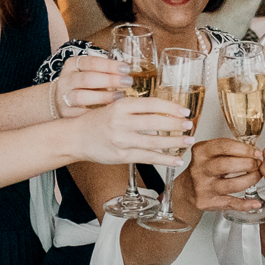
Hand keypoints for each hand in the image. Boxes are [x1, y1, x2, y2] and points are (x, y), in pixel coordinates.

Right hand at [54, 53, 129, 113]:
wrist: (60, 100)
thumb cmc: (82, 84)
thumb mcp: (88, 71)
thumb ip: (104, 69)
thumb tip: (128, 69)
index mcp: (72, 65)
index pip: (91, 62)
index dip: (110, 65)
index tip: (126, 68)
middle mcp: (66, 80)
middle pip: (87, 79)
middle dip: (110, 80)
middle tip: (128, 82)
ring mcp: (64, 97)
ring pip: (82, 97)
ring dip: (104, 97)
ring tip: (120, 97)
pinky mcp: (66, 113)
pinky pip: (82, 113)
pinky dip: (97, 113)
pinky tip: (111, 111)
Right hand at [66, 95, 188, 167]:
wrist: (75, 137)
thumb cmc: (96, 121)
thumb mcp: (113, 107)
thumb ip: (135, 109)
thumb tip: (163, 111)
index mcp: (121, 106)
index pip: (152, 104)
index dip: (170, 107)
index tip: (184, 110)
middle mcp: (121, 122)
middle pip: (155, 122)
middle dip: (175, 124)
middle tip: (189, 125)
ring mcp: (121, 140)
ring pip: (153, 142)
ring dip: (174, 142)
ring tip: (187, 141)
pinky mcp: (121, 156)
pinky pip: (147, 157)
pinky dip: (164, 159)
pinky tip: (176, 160)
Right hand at [170, 138, 264, 217]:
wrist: (187, 189)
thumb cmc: (204, 168)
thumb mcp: (209, 153)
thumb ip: (228, 150)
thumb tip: (255, 152)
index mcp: (201, 152)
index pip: (224, 146)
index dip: (245, 149)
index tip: (257, 152)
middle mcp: (200, 168)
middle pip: (228, 164)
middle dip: (249, 164)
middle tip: (258, 164)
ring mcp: (203, 186)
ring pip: (233, 184)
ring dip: (251, 180)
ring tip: (257, 175)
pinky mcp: (207, 201)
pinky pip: (231, 203)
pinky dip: (246, 204)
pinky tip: (256, 203)